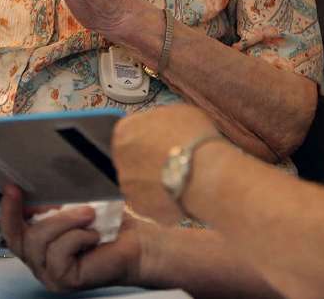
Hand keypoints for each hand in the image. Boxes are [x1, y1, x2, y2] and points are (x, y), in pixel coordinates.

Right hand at [0, 185, 142, 292]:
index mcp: (36, 240)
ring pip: (37, 241)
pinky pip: (59, 251)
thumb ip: (50, 199)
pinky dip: (78, 236)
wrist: (140, 243)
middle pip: (12, 236)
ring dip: (63, 221)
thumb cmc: (110, 222)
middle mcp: (38, 260)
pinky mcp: (64, 280)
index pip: (1, 233)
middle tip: (16, 188)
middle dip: (13, 211)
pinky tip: (95, 235)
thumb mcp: (73, 202)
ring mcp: (49, 273)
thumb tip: (29, 181)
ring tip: (87, 214)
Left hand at [112, 104, 220, 224]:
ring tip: (180, 180)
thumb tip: (160, 129)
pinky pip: (151, 203)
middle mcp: (119, 160)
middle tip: (172, 161)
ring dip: (154, 182)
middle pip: (132, 159)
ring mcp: (128, 187)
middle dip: (148, 161)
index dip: (148, 137)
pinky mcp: (140, 210)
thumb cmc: (194, 138)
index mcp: (125, 131)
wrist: (205, 174)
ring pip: (140, 183)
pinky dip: (163, 201)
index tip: (163, 141)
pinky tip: (181, 195)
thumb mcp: (178, 113)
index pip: (129, 132)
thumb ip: (160, 121)